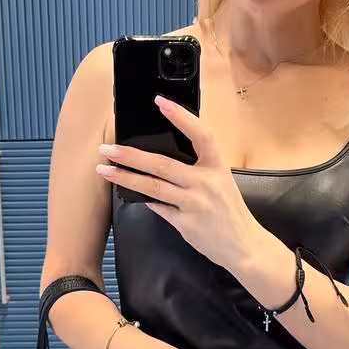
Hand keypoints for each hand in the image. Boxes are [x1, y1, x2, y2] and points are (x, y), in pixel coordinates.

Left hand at [96, 95, 261, 272]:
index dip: (181, 116)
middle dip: (131, 155)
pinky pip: (158, 207)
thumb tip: (163, 158)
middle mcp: (206, 183)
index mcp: (217, 167)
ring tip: (104, 170)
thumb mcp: (222, 182)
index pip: (201, 135)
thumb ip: (198, 169)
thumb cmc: (230, 212)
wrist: (244, 246)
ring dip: (125, 177)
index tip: (160, 102)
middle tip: (107, 149)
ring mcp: (195, 204)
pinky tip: (129, 193)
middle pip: (163, 164)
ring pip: (153, 187)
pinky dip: (143, 199)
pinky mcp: (186, 224)